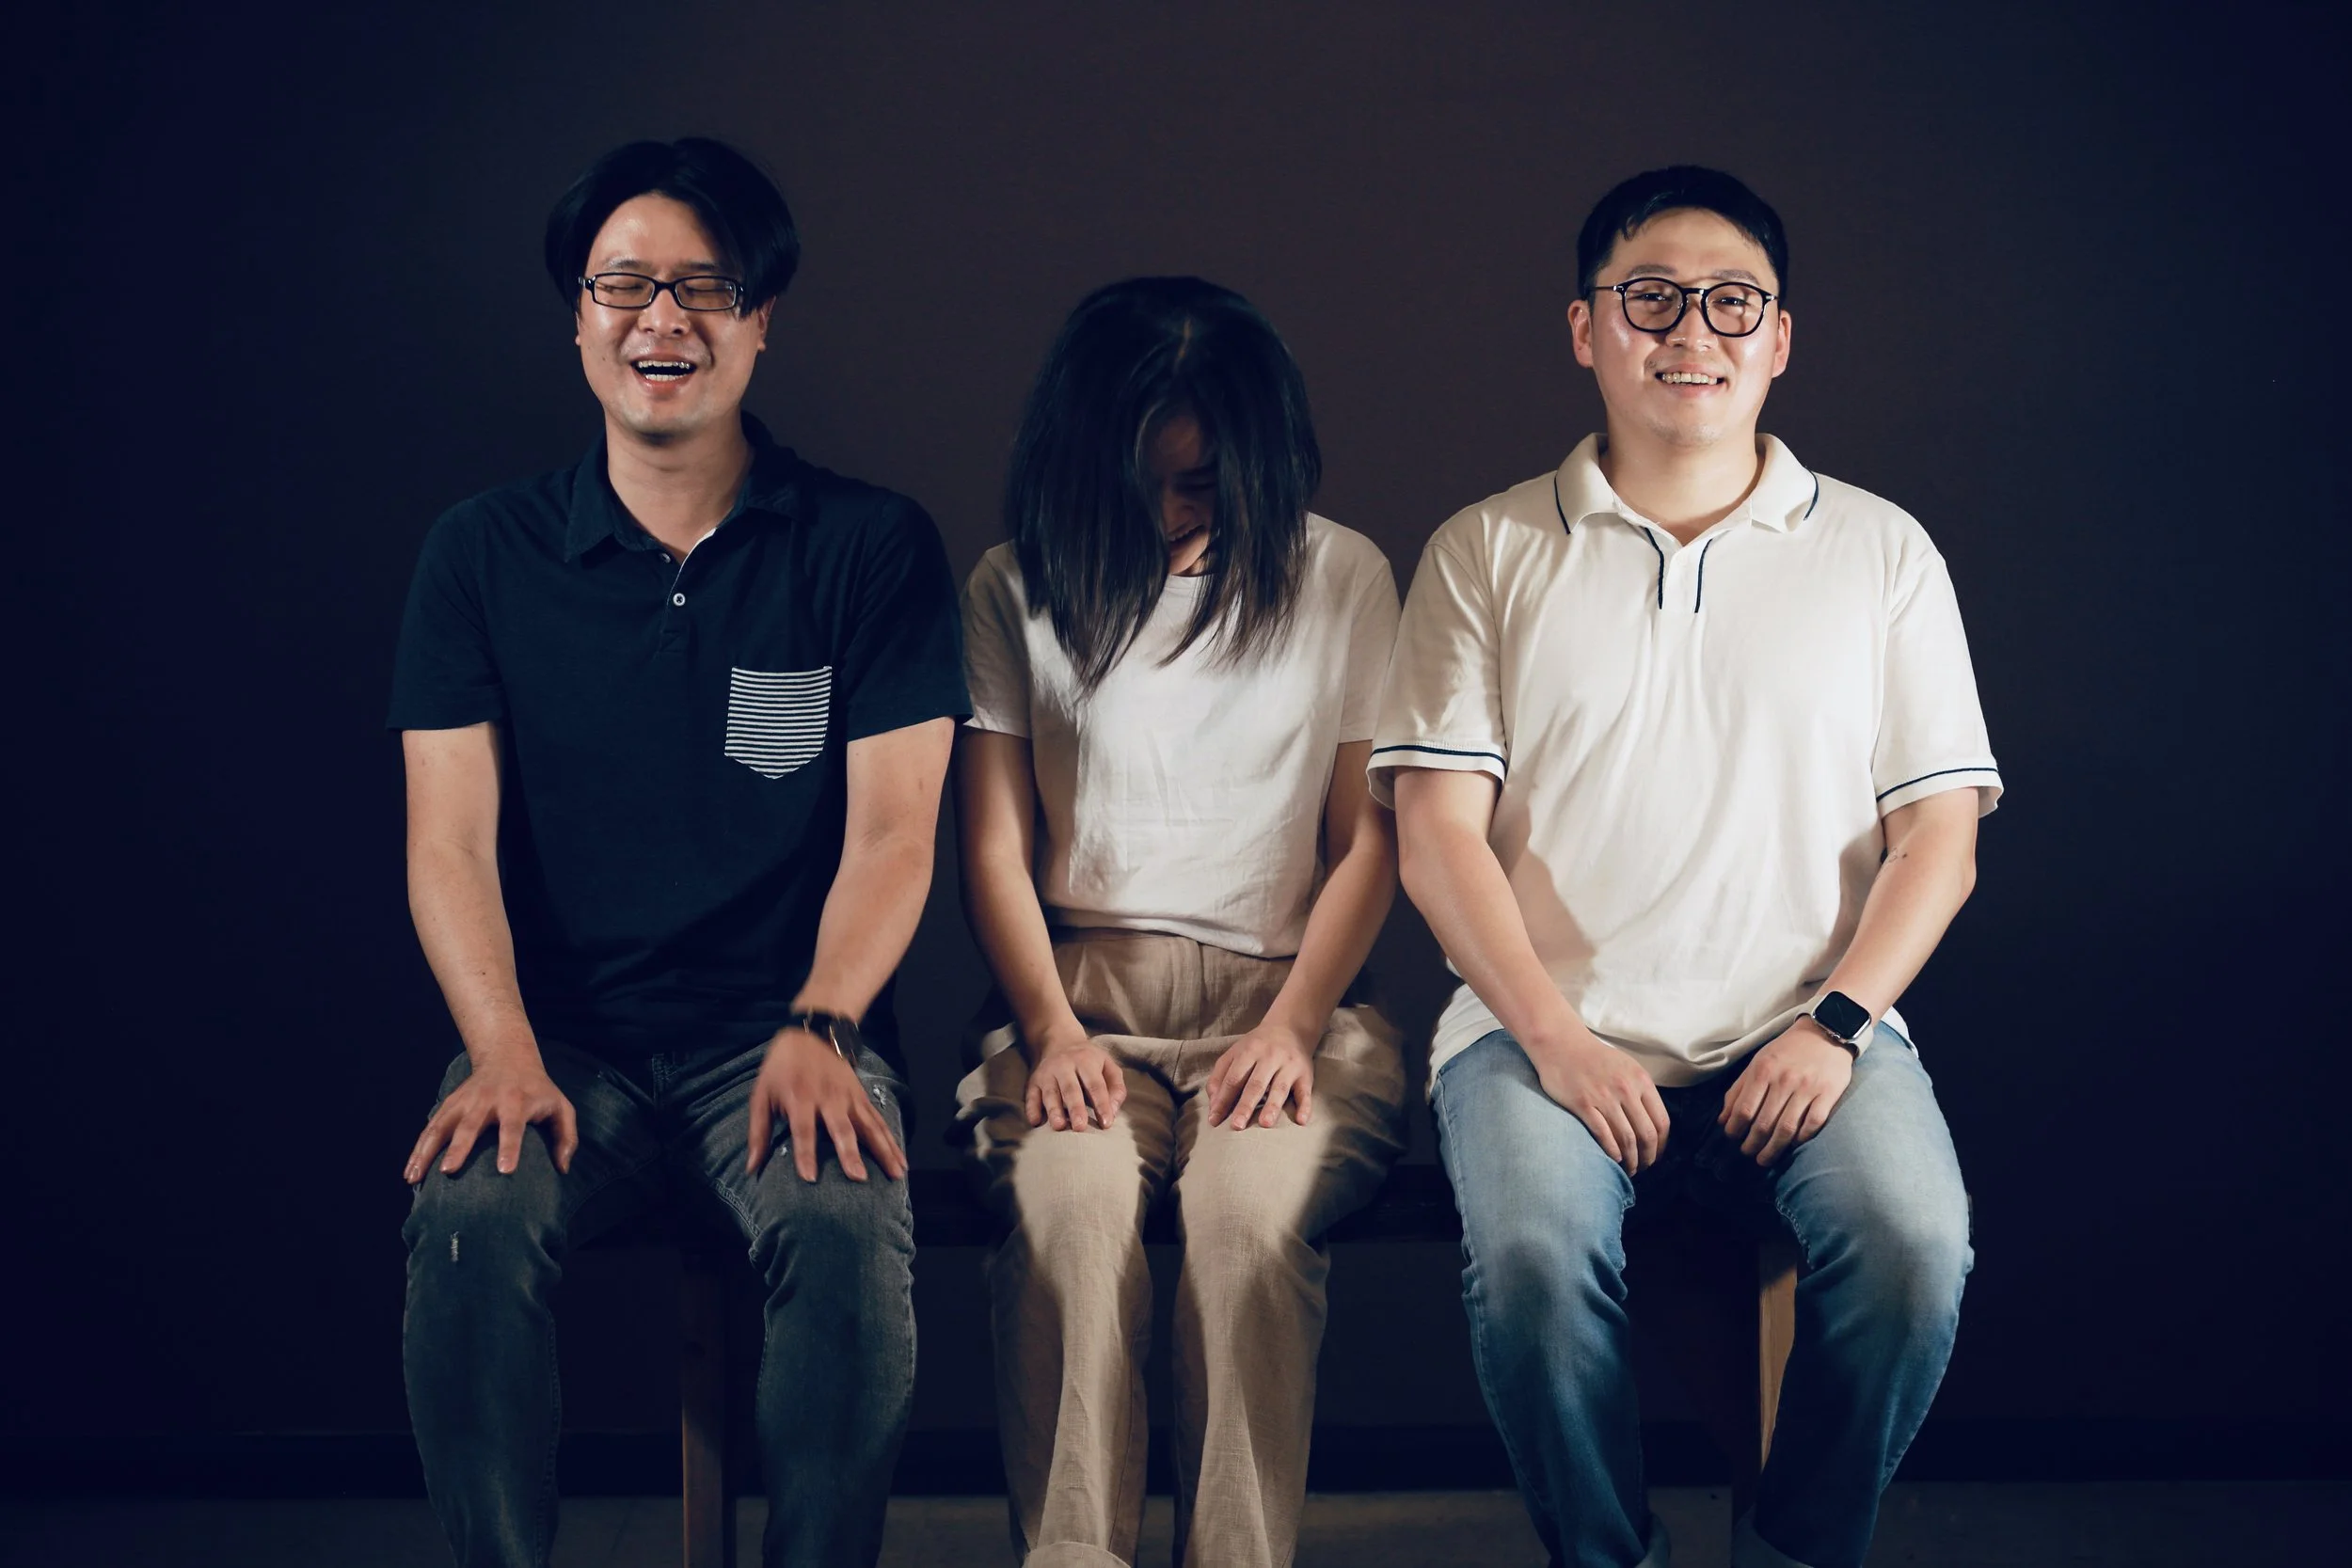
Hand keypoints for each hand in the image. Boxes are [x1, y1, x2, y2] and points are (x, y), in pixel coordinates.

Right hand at [404, 1052, 577, 1181]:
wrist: (508, 1058)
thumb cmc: (538, 1091)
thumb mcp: (561, 1106)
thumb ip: (566, 1136)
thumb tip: (563, 1169)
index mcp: (516, 1102)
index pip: (513, 1126)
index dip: (509, 1146)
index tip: (505, 1170)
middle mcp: (487, 1101)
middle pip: (471, 1125)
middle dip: (459, 1148)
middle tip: (449, 1171)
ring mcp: (464, 1102)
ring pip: (441, 1126)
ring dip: (426, 1151)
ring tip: (415, 1178)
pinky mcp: (448, 1105)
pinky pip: (430, 1129)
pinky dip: (418, 1150)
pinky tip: (410, 1173)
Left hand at [747, 1028, 907, 1182]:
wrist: (812, 1034)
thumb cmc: (781, 1068)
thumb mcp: (761, 1095)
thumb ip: (758, 1132)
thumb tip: (751, 1168)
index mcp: (800, 1098)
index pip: (803, 1130)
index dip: (806, 1153)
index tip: (810, 1178)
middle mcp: (828, 1099)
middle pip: (842, 1129)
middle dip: (851, 1154)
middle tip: (859, 1177)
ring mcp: (849, 1098)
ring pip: (869, 1127)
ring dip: (884, 1151)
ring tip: (896, 1174)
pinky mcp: (862, 1098)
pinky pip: (879, 1122)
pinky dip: (892, 1142)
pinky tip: (902, 1161)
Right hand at [1025, 1034, 1125, 1130]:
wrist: (1058, 1040)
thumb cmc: (1088, 1060)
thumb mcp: (1108, 1065)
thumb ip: (1116, 1087)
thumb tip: (1114, 1110)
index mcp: (1086, 1061)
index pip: (1096, 1085)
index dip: (1102, 1104)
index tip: (1106, 1124)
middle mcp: (1064, 1066)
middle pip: (1071, 1089)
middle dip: (1075, 1108)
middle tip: (1080, 1127)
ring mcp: (1047, 1073)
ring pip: (1050, 1093)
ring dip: (1053, 1110)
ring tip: (1059, 1126)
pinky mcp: (1033, 1081)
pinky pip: (1031, 1095)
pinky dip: (1032, 1109)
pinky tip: (1035, 1122)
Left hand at [1205, 1021, 1316, 1128]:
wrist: (1290, 1027)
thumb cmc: (1257, 1047)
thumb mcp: (1235, 1054)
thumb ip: (1220, 1076)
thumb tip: (1214, 1104)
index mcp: (1249, 1051)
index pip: (1233, 1079)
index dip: (1223, 1099)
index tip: (1214, 1120)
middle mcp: (1270, 1057)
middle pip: (1255, 1084)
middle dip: (1245, 1105)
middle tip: (1236, 1126)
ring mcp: (1289, 1066)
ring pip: (1280, 1088)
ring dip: (1273, 1106)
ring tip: (1265, 1123)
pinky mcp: (1305, 1074)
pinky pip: (1305, 1091)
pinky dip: (1305, 1106)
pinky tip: (1301, 1120)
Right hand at [1529, 1033, 1668, 1174]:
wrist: (1561, 1044)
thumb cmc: (1594, 1058)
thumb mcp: (1627, 1067)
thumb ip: (1641, 1090)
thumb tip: (1652, 1120)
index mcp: (1640, 1080)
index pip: (1661, 1121)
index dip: (1661, 1144)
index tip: (1657, 1154)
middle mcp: (1626, 1089)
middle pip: (1646, 1134)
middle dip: (1648, 1157)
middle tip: (1644, 1167)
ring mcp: (1604, 1097)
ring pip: (1627, 1138)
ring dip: (1631, 1159)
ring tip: (1630, 1169)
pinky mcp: (1583, 1103)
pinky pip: (1603, 1134)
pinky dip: (1612, 1150)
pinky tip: (1614, 1158)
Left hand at [1718, 1017, 1855, 1165]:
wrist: (1825, 1032)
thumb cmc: (1787, 1050)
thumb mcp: (1758, 1062)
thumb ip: (1738, 1090)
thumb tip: (1723, 1120)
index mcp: (1763, 1070)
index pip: (1744, 1109)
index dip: (1735, 1129)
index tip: (1732, 1139)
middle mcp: (1784, 1080)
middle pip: (1764, 1122)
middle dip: (1752, 1144)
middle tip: (1747, 1154)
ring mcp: (1808, 1087)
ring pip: (1787, 1127)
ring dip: (1773, 1148)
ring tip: (1764, 1159)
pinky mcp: (1829, 1093)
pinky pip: (1813, 1123)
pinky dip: (1802, 1138)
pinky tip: (1793, 1145)